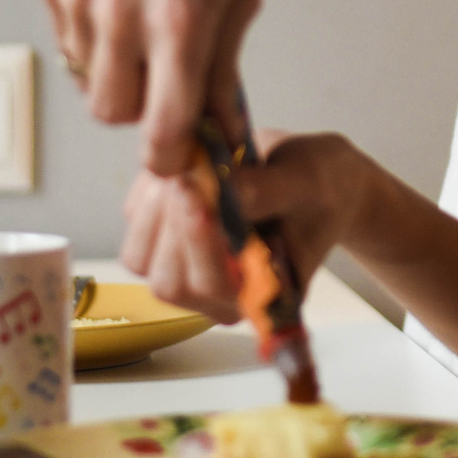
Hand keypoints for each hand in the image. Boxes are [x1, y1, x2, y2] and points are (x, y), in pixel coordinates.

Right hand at [34, 0, 260, 174]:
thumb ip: (225, 65)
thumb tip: (221, 133)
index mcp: (181, 17)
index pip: (161, 127)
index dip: (169, 158)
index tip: (178, 158)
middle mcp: (122, 9)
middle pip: (113, 114)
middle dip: (139, 111)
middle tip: (165, 81)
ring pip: (87, 78)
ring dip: (116, 71)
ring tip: (145, 23)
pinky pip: (68, 38)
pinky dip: (92, 35)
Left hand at [119, 129, 370, 321]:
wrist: (316, 178)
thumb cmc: (321, 187)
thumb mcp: (305, 181)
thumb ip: (265, 191)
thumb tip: (224, 193)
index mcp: (260, 292)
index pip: (211, 289)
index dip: (196, 244)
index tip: (193, 190)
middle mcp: (220, 293)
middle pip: (168, 281)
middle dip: (172, 223)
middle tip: (189, 170)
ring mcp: (190, 269)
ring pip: (141, 257)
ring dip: (156, 207)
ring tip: (190, 164)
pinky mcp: (167, 240)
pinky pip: (136, 222)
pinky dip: (150, 189)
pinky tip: (186, 164)